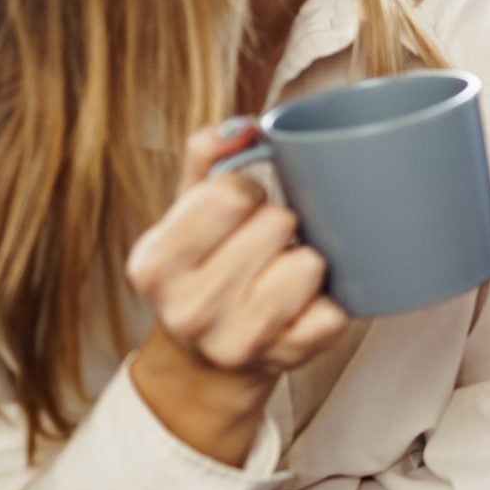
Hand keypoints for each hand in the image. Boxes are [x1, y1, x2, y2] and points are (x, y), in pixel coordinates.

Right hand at [124, 121, 348, 463]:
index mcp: (154, 264)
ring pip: (309, 264)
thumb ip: (207, 158)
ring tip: (284, 274)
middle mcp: (188, 309)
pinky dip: (330, 302)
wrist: (208, 362)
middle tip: (266, 246)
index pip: (231, 193)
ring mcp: (237, 342)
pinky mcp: (287, 361)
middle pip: (276, 223)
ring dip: (307, 261)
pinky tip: (304, 307)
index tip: (241, 211)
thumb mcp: (189, 214)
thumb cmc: (206, 271)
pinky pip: (335, 311)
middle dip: (280, 224)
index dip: (249, 192)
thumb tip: (240, 127)